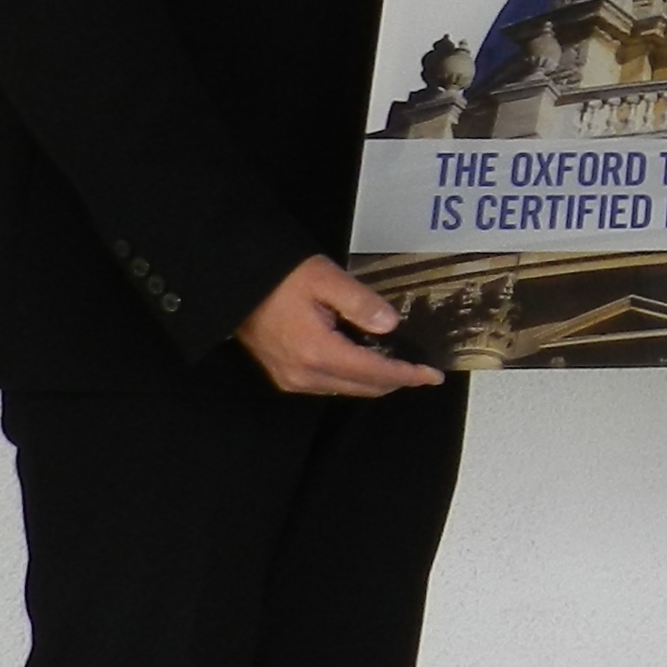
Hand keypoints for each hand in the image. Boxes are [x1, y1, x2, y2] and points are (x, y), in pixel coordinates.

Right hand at [238, 254, 445, 397]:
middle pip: (364, 388)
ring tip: (397, 363)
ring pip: (347, 389)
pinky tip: (364, 361)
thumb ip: (361, 303)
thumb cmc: (279, 277)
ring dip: (374, 380)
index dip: (407, 375)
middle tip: (420, 370)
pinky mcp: (284, 376)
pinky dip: (352, 377)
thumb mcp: (325, 279)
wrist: (233, 285)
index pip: (375, 372)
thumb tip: (390, 325)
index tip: (432, 375)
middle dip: (396, 380)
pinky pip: (329, 385)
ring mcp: (292, 379)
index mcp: (319, 352)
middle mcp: (305, 375)